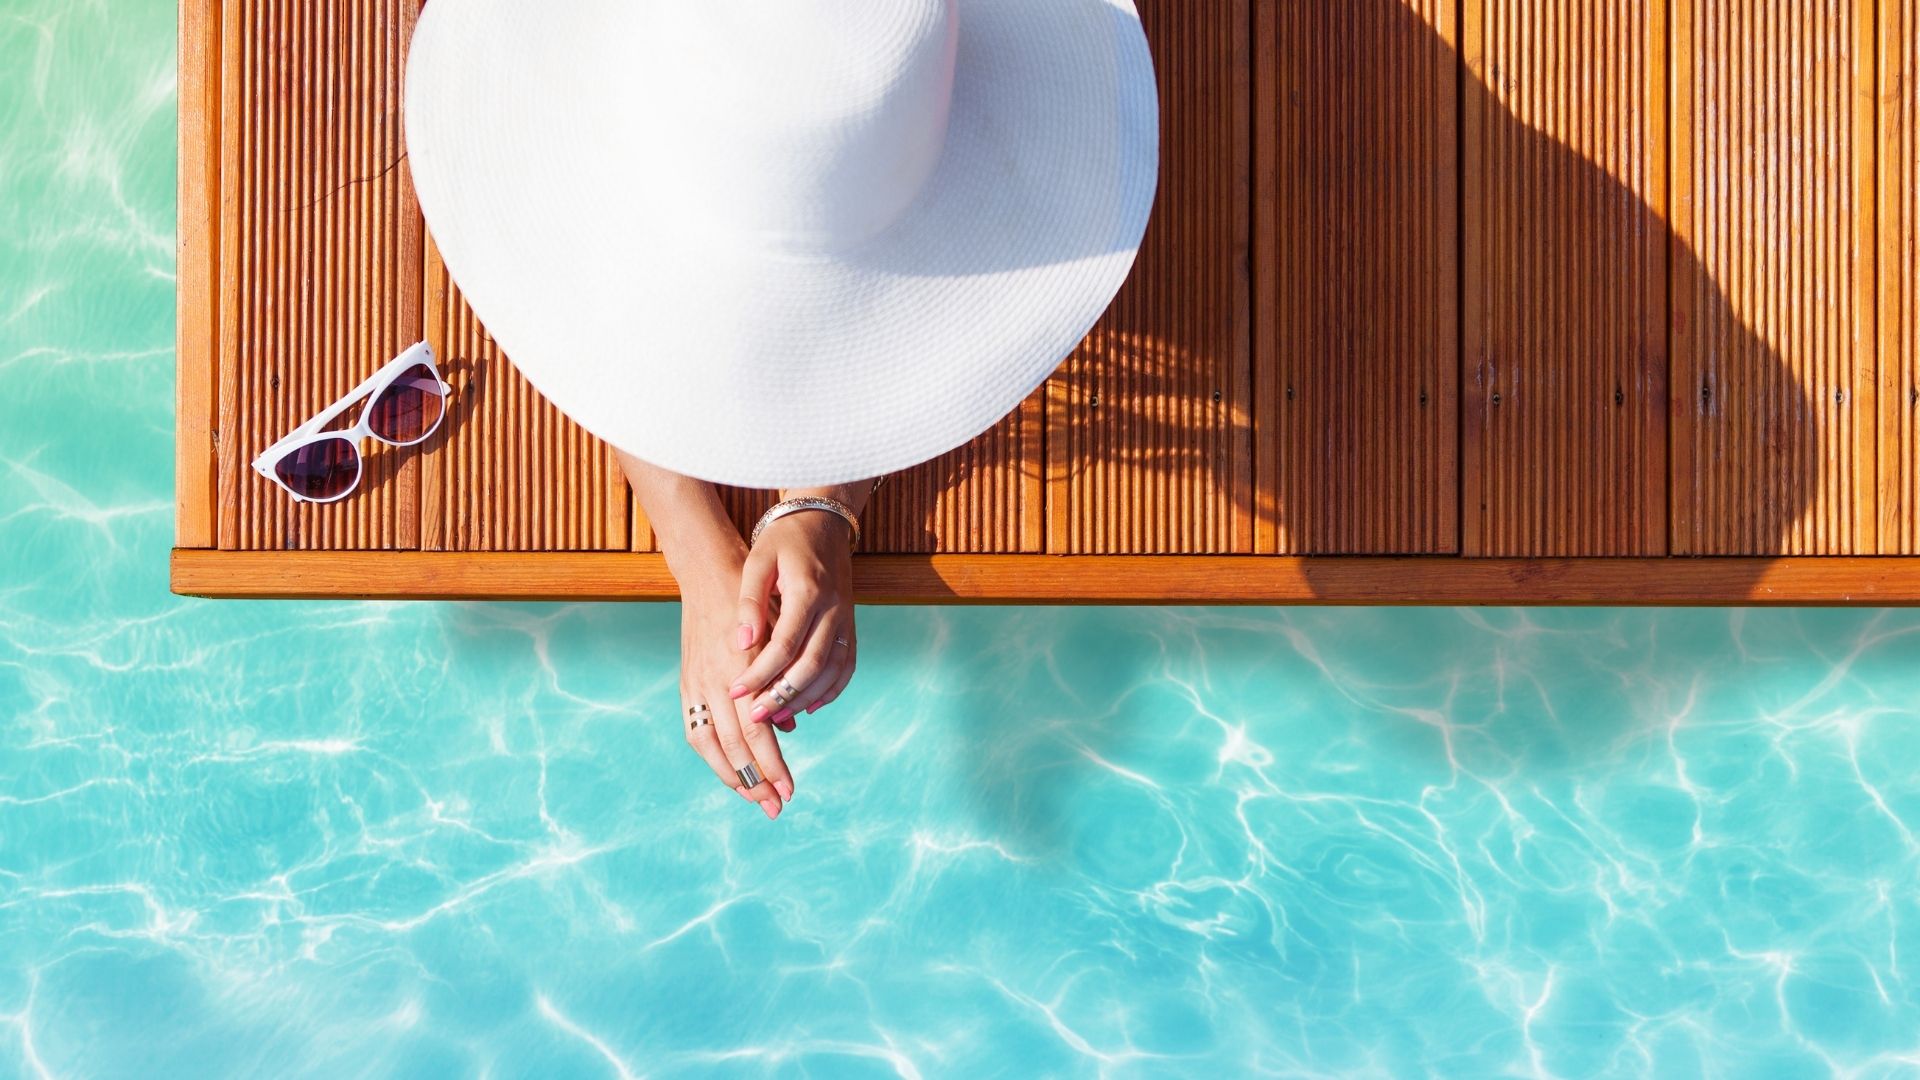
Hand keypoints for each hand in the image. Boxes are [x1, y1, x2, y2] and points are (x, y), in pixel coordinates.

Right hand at [677, 555, 793, 820]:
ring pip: (711, 745)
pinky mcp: (687, 683)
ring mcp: (697, 684)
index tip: (790, 790)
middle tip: (776, 806)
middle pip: (736, 747)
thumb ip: (781, 685)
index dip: (774, 766)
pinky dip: (712, 756)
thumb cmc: (755, 606)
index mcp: (743, 674)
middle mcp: (716, 684)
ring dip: (733, 776)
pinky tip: (728, 771)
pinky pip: (695, 730)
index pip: (759, 734)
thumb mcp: (777, 639)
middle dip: (757, 781)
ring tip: (754, 796)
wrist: (711, 575)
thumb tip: (789, 728)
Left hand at [728, 510, 858, 727]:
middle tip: (754, 717)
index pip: (784, 644)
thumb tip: (742, 643)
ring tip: (777, 716)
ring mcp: (846, 618)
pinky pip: (847, 666)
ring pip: (832, 670)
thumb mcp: (757, 562)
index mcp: (807, 591)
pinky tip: (809, 706)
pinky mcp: (851, 625)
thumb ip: (750, 603)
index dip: (759, 673)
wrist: (823, 522)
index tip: (735, 692)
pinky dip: (831, 690)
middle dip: (781, 695)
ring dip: (804, 697)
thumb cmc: (783, 540)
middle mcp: (833, 608)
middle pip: (811, 664)